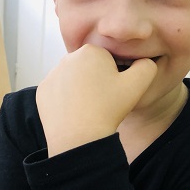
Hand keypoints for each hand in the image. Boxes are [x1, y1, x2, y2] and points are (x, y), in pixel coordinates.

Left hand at [36, 44, 156, 155]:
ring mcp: (52, 74)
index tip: (113, 91)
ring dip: (81, 89)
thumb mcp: (138, 85)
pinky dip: (66, 100)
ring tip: (88, 107)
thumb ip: (147, 66)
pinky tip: (74, 112)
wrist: (79, 138)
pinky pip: (58, 92)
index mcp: (91, 51)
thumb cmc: (108, 110)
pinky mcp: (43, 91)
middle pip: (88, 67)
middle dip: (96, 80)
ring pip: (73, 79)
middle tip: (102, 101)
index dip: (114, 75)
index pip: (107, 59)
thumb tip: (145, 61)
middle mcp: (67, 57)